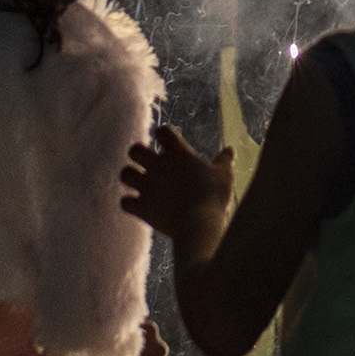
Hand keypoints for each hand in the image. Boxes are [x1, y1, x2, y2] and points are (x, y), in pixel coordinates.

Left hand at [118, 122, 232, 259]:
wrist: (198, 224)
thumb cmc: (213, 196)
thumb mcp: (224, 175)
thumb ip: (223, 161)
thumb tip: (229, 150)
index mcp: (177, 153)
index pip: (163, 131)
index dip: (165, 136)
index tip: (170, 144)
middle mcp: (157, 166)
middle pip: (135, 150)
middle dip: (139, 155)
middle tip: (149, 163)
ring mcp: (147, 186)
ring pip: (125, 174)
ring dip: (131, 177)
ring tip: (140, 184)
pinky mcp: (141, 207)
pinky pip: (125, 202)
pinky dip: (130, 204)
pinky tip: (140, 207)